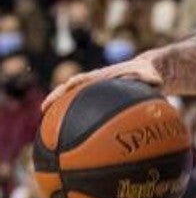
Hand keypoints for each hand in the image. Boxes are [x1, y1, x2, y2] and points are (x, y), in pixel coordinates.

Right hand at [42, 51, 163, 111]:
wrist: (149, 70)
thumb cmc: (150, 75)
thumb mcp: (150, 76)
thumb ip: (148, 79)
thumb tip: (149, 81)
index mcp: (105, 76)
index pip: (84, 79)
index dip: (72, 85)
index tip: (61, 91)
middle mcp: (96, 81)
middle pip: (72, 87)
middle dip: (57, 96)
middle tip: (44, 109)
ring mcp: (96, 88)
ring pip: (74, 95)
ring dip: (61, 104)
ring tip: (48, 119)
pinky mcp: (99, 95)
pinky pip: (83, 102)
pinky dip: (74, 111)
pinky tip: (69, 127)